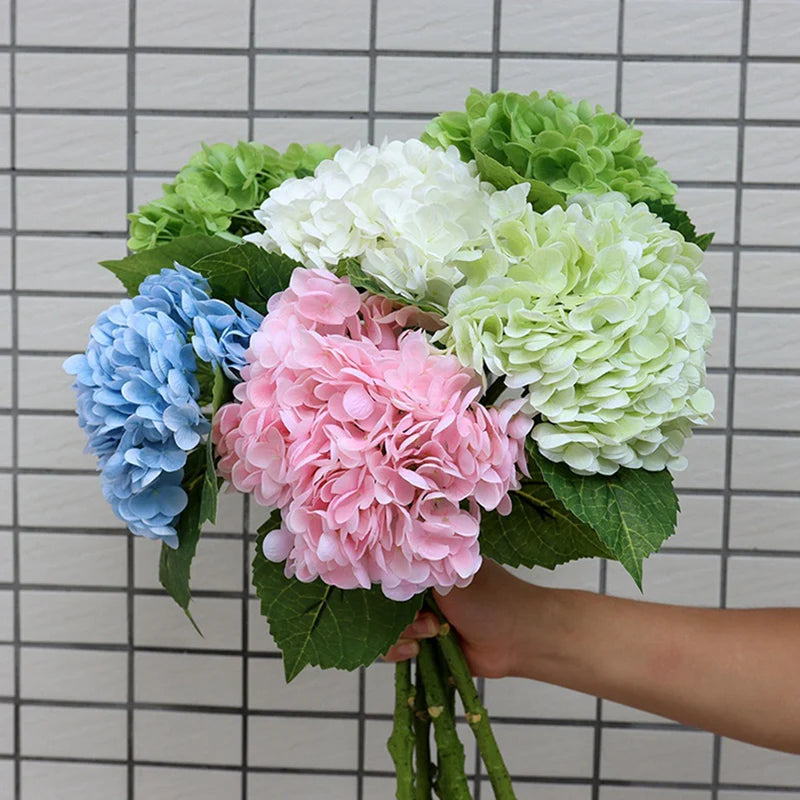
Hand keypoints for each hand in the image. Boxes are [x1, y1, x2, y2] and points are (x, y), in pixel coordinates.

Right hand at [382, 559, 536, 678]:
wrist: (518, 639)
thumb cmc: (491, 600)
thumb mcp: (450, 576)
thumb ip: (417, 570)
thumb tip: (386, 559)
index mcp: (429, 567)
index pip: (391, 570)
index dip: (385, 582)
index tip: (390, 592)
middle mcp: (422, 592)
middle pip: (386, 602)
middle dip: (395, 613)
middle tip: (424, 617)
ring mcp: (422, 619)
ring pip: (389, 627)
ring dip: (404, 633)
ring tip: (432, 633)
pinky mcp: (424, 646)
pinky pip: (397, 650)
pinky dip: (401, 652)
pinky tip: (419, 650)